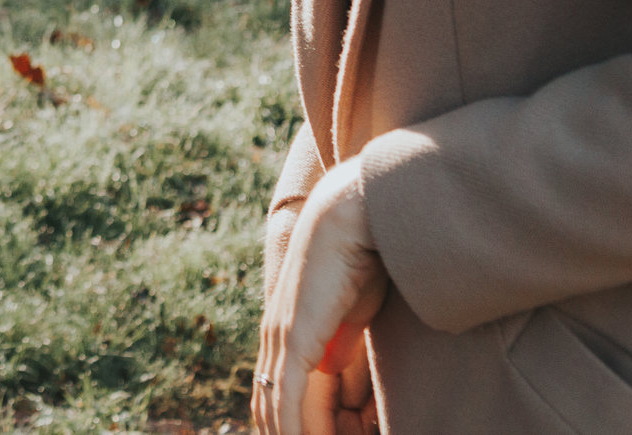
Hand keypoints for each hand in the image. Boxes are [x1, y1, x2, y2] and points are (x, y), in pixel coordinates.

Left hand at [256, 159, 386, 434]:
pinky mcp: (294, 339)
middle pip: (271, 405)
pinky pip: (286, 397)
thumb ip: (337, 340)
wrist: (351, 219)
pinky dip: (292, 428)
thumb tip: (329, 368)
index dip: (291, 422)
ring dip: (291, 434)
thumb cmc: (361, 258)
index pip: (277, 391)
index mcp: (286, 329)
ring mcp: (280, 337)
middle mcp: (274, 336)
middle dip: (285, 431)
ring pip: (275, 407)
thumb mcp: (351, 311)